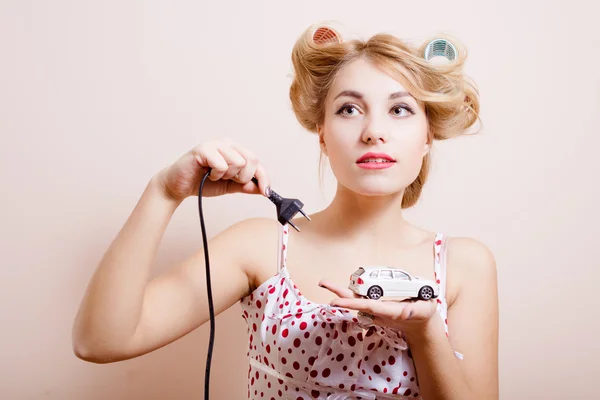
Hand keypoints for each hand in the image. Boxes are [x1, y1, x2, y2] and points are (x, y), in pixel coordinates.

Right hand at [155, 139, 269, 201]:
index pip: (256, 162)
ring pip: (238, 162)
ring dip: (227, 176)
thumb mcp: (230, 186)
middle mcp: (227, 143)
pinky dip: (216, 174)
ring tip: (215, 175)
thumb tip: (264, 189)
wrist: (178, 187)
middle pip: (251, 159)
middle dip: (243, 177)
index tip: (266, 192)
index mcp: (235, 150)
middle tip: (229, 180)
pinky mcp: (204, 149)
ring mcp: (215, 144)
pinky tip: (207, 173)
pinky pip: (222, 164)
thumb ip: (246, 186)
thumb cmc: (202, 183)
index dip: (263, 177)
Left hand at [318, 279, 437, 337]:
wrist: (421, 326)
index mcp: (389, 311)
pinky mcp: (376, 308)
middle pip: (355, 302)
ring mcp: (376, 310)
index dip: (351, 303)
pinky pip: (360, 300)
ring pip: (356, 300)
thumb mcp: (425, 310)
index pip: (367, 306)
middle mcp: (379, 312)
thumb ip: (415, 310)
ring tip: (326, 283)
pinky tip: (340, 288)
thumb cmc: (424, 314)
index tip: (335, 301)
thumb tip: (406, 311)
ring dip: (341, 292)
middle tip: (323, 282)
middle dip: (339, 294)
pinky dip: (349, 294)